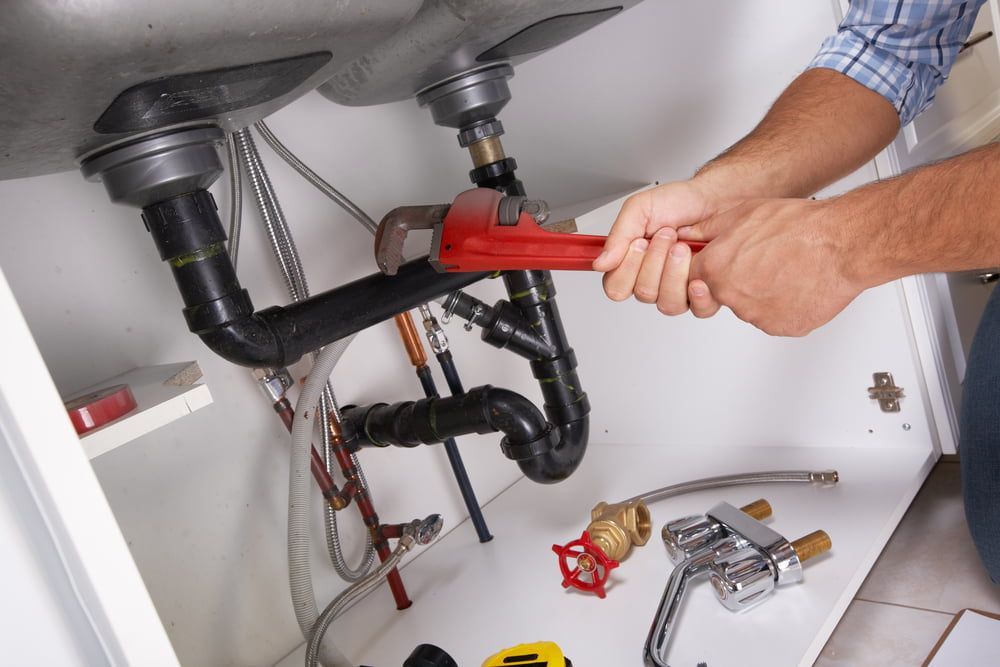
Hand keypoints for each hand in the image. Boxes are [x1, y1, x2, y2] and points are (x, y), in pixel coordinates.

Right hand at [593, 179, 733, 315]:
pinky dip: (699, 295)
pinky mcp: (703, 293)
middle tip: (666, 235)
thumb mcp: (640, 209)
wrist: (716, 198)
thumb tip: (600, 263)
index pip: (616, 286)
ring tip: (683, 247)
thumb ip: (618, 236)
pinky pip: (698, 309)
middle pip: (643, 293)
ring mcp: (677, 289)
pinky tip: (699, 277)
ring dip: (675, 273)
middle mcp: (652, 280)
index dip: (627, 268)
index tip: (639, 242)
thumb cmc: (680, 202)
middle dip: (656, 260)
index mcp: (631, 264)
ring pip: (668, 303)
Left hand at [681, 198, 863, 335]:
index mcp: (716, 268)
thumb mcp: (744, 212)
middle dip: (737, 279)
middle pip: (723, 293)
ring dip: (761, 293)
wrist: (841, 244)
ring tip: (786, 268)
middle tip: (764, 261)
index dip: (712, 267)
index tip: (724, 262)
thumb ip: (708, 228)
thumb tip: (686, 233)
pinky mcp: (781, 327)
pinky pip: (774, 318)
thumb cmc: (799, 226)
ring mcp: (756, 316)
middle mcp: (731, 296)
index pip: (695, 277)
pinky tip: (797, 283)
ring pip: (749, 306)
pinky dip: (783, 305)